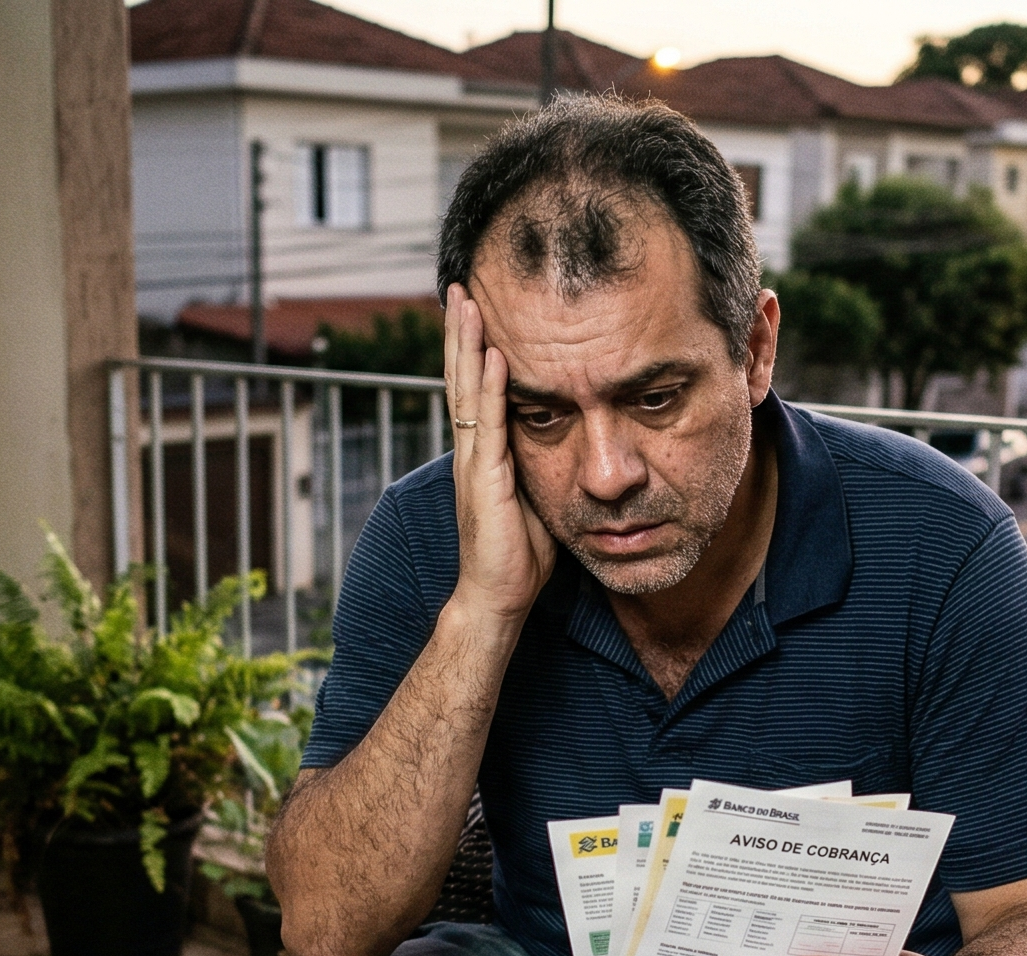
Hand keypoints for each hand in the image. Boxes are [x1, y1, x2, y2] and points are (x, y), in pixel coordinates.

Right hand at [443, 284, 554, 622]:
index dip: (473, 348)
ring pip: (468, 391)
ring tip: (467, 303)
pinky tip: (496, 356)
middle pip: (462, 377)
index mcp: (483, 453)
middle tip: (459, 286)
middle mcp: (472, 450)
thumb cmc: (518, 557)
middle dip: (460, 332)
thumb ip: (540, 467)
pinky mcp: (485, 479)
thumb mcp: (536, 498)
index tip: (474, 308)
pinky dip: (491, 388)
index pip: (475, 388)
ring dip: (468, 346)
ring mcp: (474, 462)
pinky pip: (488, 425)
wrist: (496, 598)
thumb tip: (567, 444)